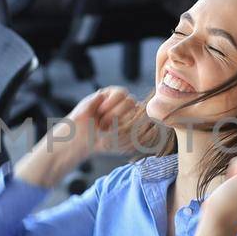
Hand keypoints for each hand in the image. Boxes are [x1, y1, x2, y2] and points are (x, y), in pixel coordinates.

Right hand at [17, 87, 165, 187]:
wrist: (80, 137)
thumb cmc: (102, 142)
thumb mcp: (125, 143)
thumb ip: (143, 135)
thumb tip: (156, 125)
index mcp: (138, 122)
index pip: (148, 119)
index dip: (136, 127)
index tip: (121, 137)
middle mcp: (131, 110)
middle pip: (140, 110)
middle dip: (124, 123)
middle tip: (109, 130)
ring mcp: (120, 101)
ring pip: (131, 101)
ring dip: (115, 115)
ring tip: (103, 122)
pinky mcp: (109, 92)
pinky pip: (119, 93)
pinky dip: (110, 105)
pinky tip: (100, 112)